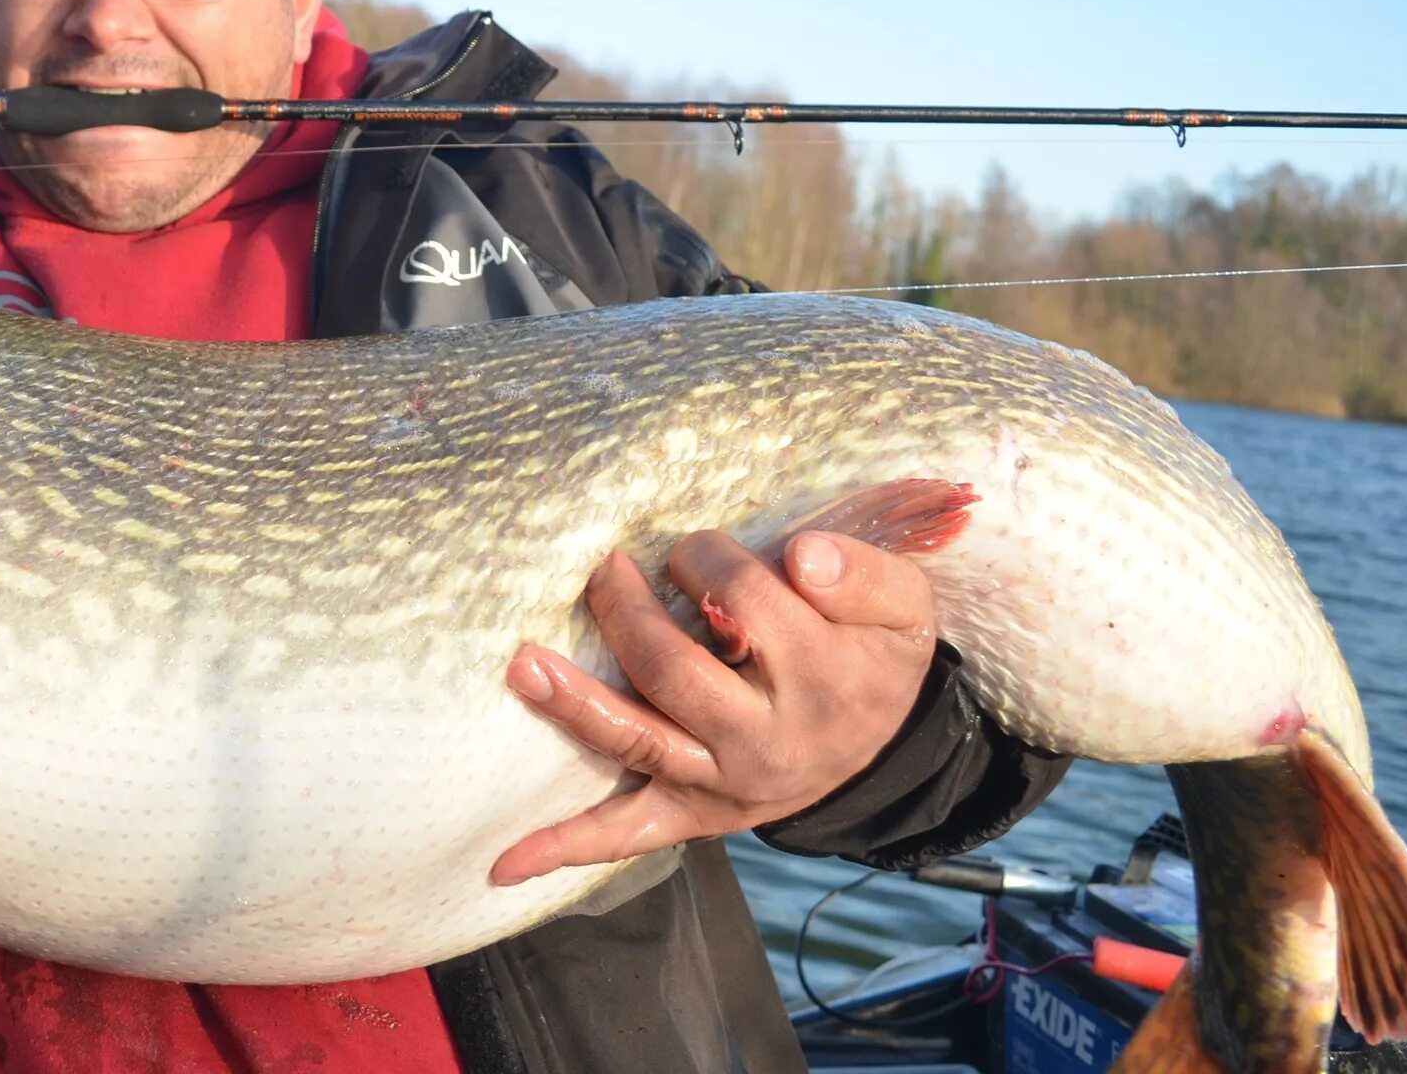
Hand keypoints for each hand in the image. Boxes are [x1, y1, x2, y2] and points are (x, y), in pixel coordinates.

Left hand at [491, 530, 934, 883]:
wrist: (887, 743)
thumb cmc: (874, 653)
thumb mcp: (901, 606)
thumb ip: (861, 575)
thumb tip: (800, 556)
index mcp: (824, 681)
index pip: (744, 600)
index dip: (709, 558)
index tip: (696, 545)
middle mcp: (768, 741)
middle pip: (673, 669)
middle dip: (628, 609)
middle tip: (609, 565)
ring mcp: (723, 785)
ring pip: (638, 739)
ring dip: (575, 703)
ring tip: (523, 666)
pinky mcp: (693, 814)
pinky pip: (626, 835)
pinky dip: (566, 846)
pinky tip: (505, 862)